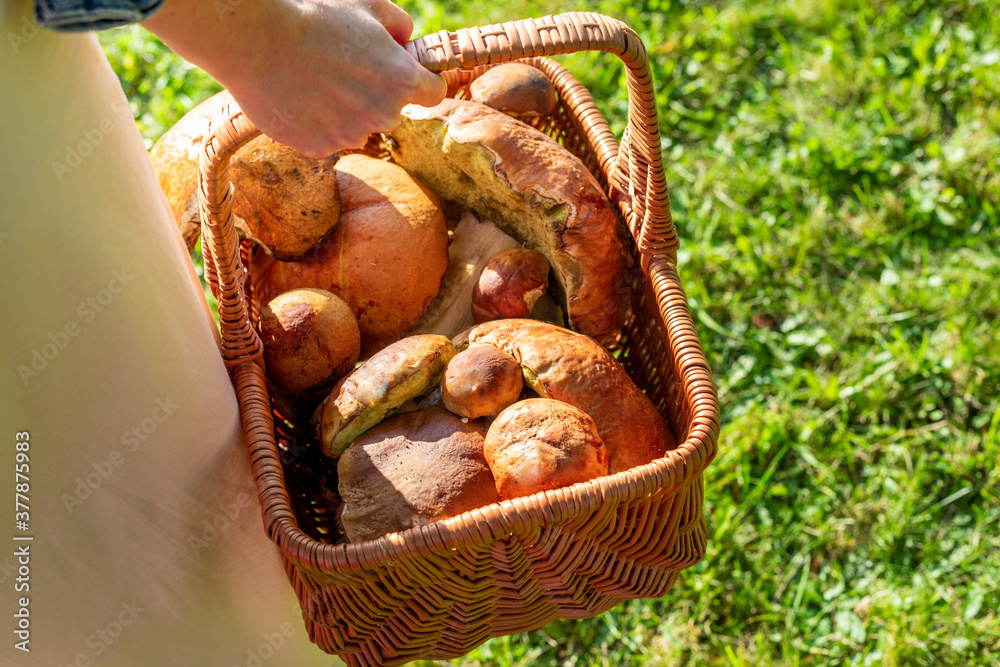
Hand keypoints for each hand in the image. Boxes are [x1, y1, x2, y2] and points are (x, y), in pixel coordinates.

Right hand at [143, 0, 446, 155]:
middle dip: (376, 95)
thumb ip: (399, 24)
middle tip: (344, 68)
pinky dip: (318, 124)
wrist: (256, 40)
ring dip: (346, 112)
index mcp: (402, 81)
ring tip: (316, 81)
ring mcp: (350, 136)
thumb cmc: (314, 16)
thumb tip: (406, 43)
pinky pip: (327, 138)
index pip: (434, 93)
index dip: (422, 81)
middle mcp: (383, 115)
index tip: (408, 75)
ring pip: (358, 127)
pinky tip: (299, 97)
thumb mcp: (369, 4)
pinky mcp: (319, 148)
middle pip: (391, 111)